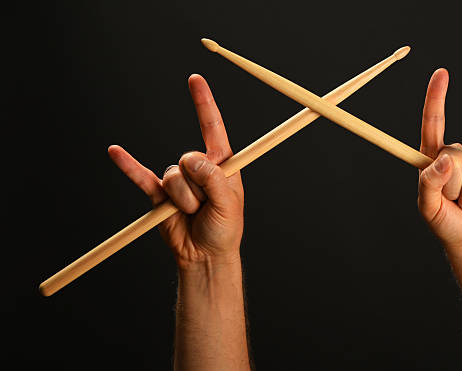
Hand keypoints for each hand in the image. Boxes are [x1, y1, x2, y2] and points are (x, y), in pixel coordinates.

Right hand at [108, 74, 243, 269]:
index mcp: (221, 164)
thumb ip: (214, 179)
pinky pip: (141, 177)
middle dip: (197, 188)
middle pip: (188, 159)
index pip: (213, 128)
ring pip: (171, 177)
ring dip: (182, 200)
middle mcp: (199, 167)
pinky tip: (115, 151)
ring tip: (192, 214)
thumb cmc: (224, 229)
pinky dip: (128, 166)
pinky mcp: (158, 194)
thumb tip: (190, 158)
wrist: (205, 255)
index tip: (195, 79)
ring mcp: (178, 180)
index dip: (204, 103)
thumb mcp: (230, 204)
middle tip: (207, 208)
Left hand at [417, 69, 461, 257]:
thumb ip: (429, 182)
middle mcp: (455, 156)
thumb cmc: (444, 222)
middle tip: (452, 203)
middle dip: (451, 184)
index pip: (432, 124)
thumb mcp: (427, 207)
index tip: (441, 74)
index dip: (436, 99)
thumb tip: (443, 159)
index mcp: (433, 159)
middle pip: (454, 153)